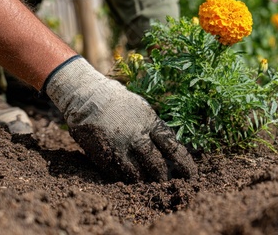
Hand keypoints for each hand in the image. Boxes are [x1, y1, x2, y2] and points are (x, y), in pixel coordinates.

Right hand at [45, 56, 197, 182]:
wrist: (86, 94)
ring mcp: (119, 147)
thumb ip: (155, 128)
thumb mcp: (143, 109)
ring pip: (137, 175)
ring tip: (148, 184)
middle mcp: (137, 136)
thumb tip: (170, 145)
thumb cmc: (118, 101)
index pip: (173, 148)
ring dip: (145, 181)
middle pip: (157, 165)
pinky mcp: (102, 155)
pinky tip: (128, 179)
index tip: (191, 175)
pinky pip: (117, 175)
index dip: (185, 164)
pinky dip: (125, 179)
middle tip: (168, 183)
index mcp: (150, 123)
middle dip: (164, 177)